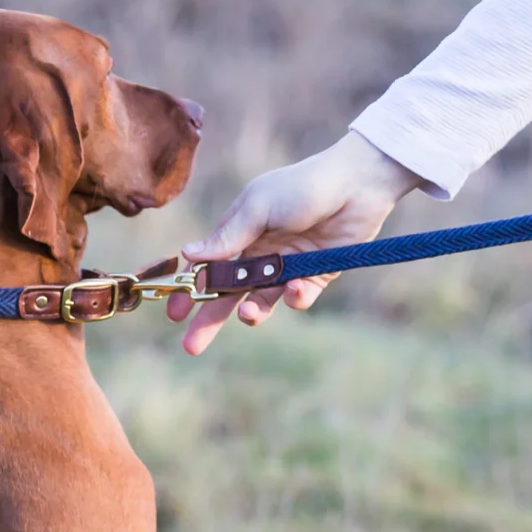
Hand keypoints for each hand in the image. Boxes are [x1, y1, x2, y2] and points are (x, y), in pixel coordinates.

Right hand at [168, 131, 425, 354]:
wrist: (357, 185)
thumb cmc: (302, 187)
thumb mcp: (258, 207)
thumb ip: (227, 236)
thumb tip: (187, 254)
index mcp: (240, 233)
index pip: (207, 267)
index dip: (189, 290)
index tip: (174, 313)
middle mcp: (260, 254)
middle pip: (228, 294)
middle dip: (209, 319)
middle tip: (191, 346)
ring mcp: (287, 268)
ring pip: (261, 301)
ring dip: (252, 313)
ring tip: (248, 317)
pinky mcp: (315, 277)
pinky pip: (298, 298)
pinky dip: (294, 298)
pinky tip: (296, 289)